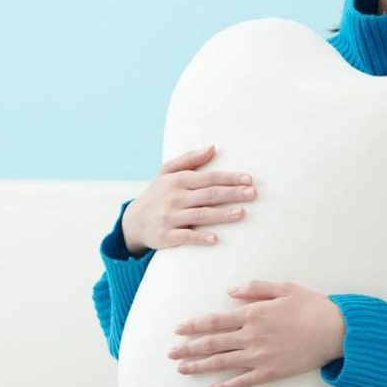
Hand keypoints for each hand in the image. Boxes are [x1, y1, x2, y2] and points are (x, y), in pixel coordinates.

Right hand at [121, 144, 257, 255]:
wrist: (132, 222)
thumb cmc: (157, 194)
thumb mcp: (166, 172)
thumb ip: (189, 159)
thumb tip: (212, 147)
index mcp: (177, 181)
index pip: (208, 177)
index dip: (229, 178)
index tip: (249, 179)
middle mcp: (174, 198)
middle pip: (209, 195)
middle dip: (232, 194)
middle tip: (254, 194)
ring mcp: (170, 217)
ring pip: (201, 215)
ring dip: (223, 214)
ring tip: (242, 213)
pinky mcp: (166, 236)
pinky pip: (186, 237)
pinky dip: (201, 238)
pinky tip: (216, 239)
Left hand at [167, 280, 345, 386]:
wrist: (335, 331)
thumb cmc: (311, 305)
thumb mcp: (283, 287)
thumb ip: (254, 288)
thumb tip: (229, 292)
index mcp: (253, 314)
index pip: (215, 320)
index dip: (194, 325)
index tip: (178, 328)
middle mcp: (251, 336)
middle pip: (212, 343)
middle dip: (188, 348)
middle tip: (170, 352)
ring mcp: (259, 356)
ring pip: (221, 363)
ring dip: (198, 366)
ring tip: (180, 369)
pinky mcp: (270, 372)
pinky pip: (242, 382)